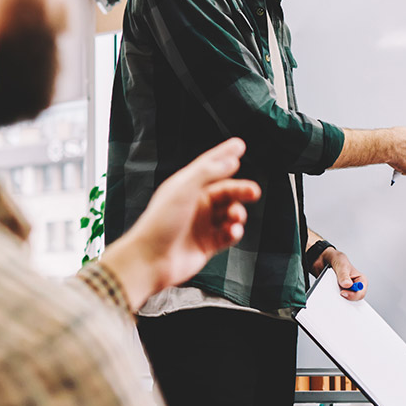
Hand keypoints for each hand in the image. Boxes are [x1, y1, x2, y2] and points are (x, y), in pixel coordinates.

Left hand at [102, 139, 260, 309]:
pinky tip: (233, 232)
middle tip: (254, 191)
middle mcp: (195, 204)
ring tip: (236, 218)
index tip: (240, 145)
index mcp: (186, 187)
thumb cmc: (160, 222)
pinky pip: (228, 235)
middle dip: (241, 190)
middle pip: (225, 191)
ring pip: (229, 213)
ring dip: (238, 213)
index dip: (225, 154)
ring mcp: (202, 225)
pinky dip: (234, 232)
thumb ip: (208, 172)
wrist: (150, 260)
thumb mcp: (183, 190)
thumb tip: (231, 161)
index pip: (210, 166)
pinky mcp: (207, 244)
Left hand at [319, 248, 368, 301]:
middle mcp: (354, 286)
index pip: (361, 292)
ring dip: (337, 297)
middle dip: (344, 297)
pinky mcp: (337, 292)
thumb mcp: (341, 264)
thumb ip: (344, 275)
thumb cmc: (337, 259)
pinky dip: (332, 297)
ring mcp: (345, 290)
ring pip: (344, 300)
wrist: (324, 260)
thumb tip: (347, 284)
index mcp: (360, 280)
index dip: (353, 295)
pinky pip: (336, 299)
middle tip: (336, 293)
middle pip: (352, 299)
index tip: (343, 292)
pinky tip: (328, 291)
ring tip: (331, 290)